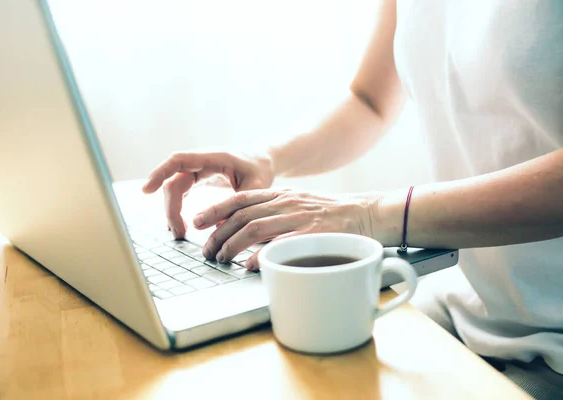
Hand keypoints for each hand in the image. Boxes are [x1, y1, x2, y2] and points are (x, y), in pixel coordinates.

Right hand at [142, 150, 274, 237]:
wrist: (263, 160)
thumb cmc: (260, 169)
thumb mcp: (257, 186)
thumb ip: (240, 204)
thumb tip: (220, 227)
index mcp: (213, 157)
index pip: (179, 160)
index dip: (160, 173)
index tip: (146, 190)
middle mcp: (201, 162)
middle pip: (174, 181)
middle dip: (171, 207)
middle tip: (178, 233)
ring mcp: (198, 170)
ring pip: (175, 189)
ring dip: (173, 210)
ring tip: (178, 233)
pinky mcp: (198, 178)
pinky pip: (181, 191)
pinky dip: (177, 207)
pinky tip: (178, 224)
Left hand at [193, 189, 379, 269]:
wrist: (365, 212)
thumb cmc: (330, 212)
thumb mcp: (298, 203)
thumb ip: (273, 211)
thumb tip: (245, 228)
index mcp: (280, 194)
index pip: (239, 198)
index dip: (215, 209)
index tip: (197, 221)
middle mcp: (285, 203)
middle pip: (241, 216)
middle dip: (218, 234)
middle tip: (207, 251)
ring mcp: (298, 218)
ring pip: (254, 228)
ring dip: (233, 245)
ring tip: (222, 259)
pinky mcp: (313, 234)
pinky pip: (282, 244)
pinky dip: (263, 255)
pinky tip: (251, 265)